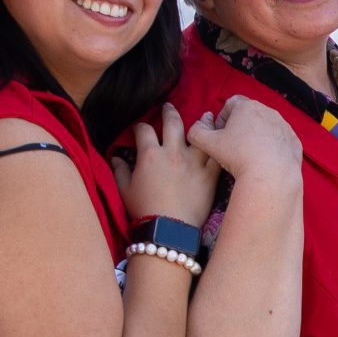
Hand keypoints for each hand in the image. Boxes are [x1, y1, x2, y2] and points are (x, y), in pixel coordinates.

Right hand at [114, 103, 218, 225]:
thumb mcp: (124, 190)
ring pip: (200, 135)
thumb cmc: (143, 210)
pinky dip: (219, 148)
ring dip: (203, 123)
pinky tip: (222, 142)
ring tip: (207, 116)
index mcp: (150, 154)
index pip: (144, 130)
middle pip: (173, 123)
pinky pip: (216, 157)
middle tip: (169, 106)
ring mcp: (193, 163)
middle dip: (169, 112)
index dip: (141, 126)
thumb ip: (119, 170)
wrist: (169, 229)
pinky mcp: (209, 176)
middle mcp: (173, 153)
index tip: (140, 128)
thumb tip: (115, 157)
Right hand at [188, 95, 301, 190]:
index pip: (230, 104)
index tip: (220, 135)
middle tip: (233, 147)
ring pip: (266, 127)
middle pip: (249, 115)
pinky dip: (272, 148)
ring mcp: (284, 126)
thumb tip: (197, 126)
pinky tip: (265, 162)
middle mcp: (268, 111)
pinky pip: (280, 141)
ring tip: (249, 156)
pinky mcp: (294, 141)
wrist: (271, 176)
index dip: (222, 119)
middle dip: (240, 127)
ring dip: (257, 137)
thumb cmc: (237, 156)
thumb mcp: (207, 144)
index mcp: (247, 106)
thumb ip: (196, 131)